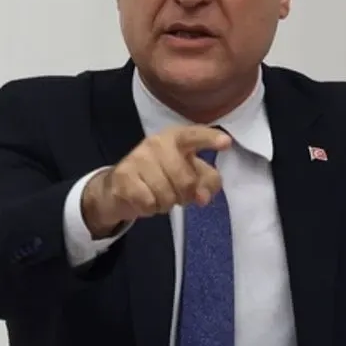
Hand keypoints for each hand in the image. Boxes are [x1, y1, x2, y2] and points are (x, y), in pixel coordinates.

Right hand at [81, 125, 231, 236]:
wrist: (119, 187)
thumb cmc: (161, 177)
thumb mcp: (188, 175)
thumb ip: (206, 182)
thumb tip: (203, 197)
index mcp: (177, 138)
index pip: (194, 136)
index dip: (210, 140)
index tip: (226, 142)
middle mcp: (157, 143)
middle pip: (186, 181)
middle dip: (184, 196)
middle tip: (176, 195)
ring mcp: (138, 157)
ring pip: (167, 195)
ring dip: (166, 204)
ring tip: (158, 196)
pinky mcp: (124, 175)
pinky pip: (149, 203)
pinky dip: (150, 208)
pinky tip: (144, 199)